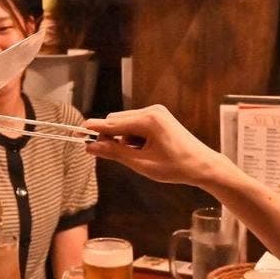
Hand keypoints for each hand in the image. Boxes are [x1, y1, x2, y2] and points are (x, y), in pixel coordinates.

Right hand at [83, 104, 220, 185]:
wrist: (203, 165)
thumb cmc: (176, 167)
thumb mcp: (142, 164)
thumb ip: (114, 153)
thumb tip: (90, 147)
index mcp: (148, 121)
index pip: (111, 123)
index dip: (93, 129)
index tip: (76, 132)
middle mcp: (151, 111)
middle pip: (115, 120)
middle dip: (110, 137)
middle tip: (114, 155)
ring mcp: (155, 112)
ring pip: (123, 122)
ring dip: (122, 138)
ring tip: (138, 155)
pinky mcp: (158, 116)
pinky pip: (133, 123)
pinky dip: (132, 137)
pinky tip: (144, 149)